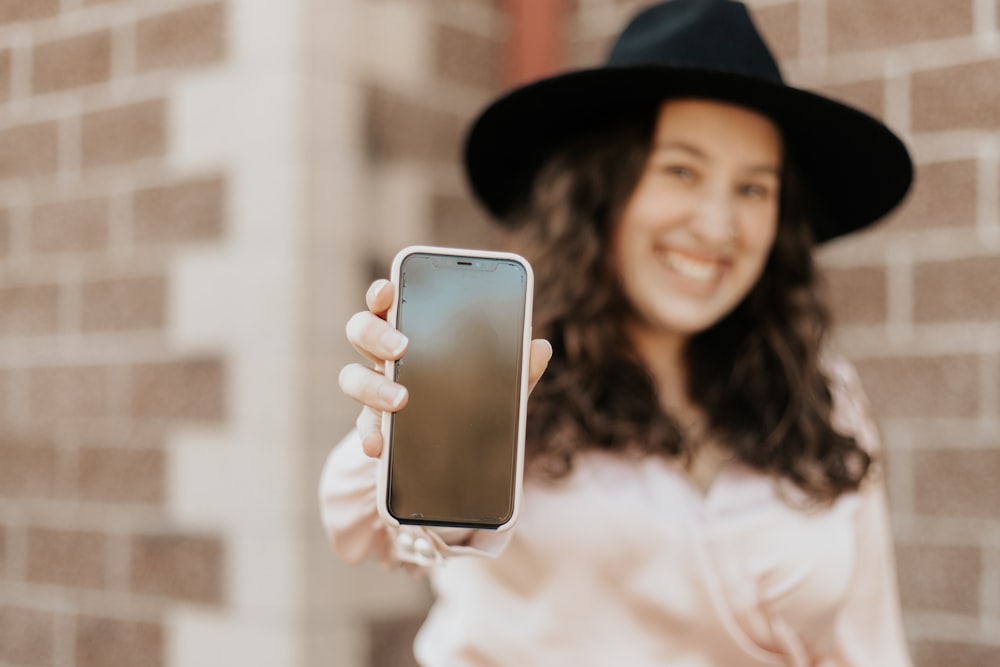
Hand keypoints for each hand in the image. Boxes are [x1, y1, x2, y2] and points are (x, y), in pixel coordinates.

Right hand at [339, 278, 551, 458]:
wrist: (453, 445)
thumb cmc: (472, 393)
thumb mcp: (498, 379)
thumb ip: (516, 363)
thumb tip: (541, 347)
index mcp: (413, 329)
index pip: (389, 301)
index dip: (382, 291)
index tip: (388, 287)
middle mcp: (386, 356)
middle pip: (360, 330)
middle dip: (376, 333)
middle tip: (402, 346)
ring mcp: (376, 390)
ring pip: (351, 377)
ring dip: (373, 386)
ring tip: (401, 400)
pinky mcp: (375, 426)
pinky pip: (363, 430)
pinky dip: (370, 438)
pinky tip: (380, 448)